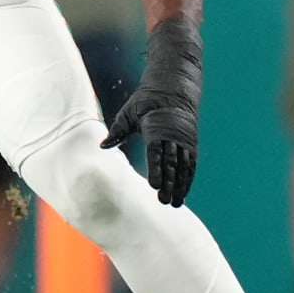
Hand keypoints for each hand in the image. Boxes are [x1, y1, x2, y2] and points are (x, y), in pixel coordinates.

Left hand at [102, 87, 198, 207]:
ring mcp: (184, 141)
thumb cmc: (146, 102)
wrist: (173, 89)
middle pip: (171, 162)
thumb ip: (118, 130)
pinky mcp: (190, 145)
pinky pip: (190, 165)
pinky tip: (182, 194)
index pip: (156, 152)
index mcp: (156, 128)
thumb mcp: (130, 111)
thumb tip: (102, 145)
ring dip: (180, 185)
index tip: (154, 186)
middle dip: (169, 183)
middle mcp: (173, 136)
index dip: (156, 169)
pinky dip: (187, 180)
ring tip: (175, 203)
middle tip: (164, 201)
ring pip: (182, 166)